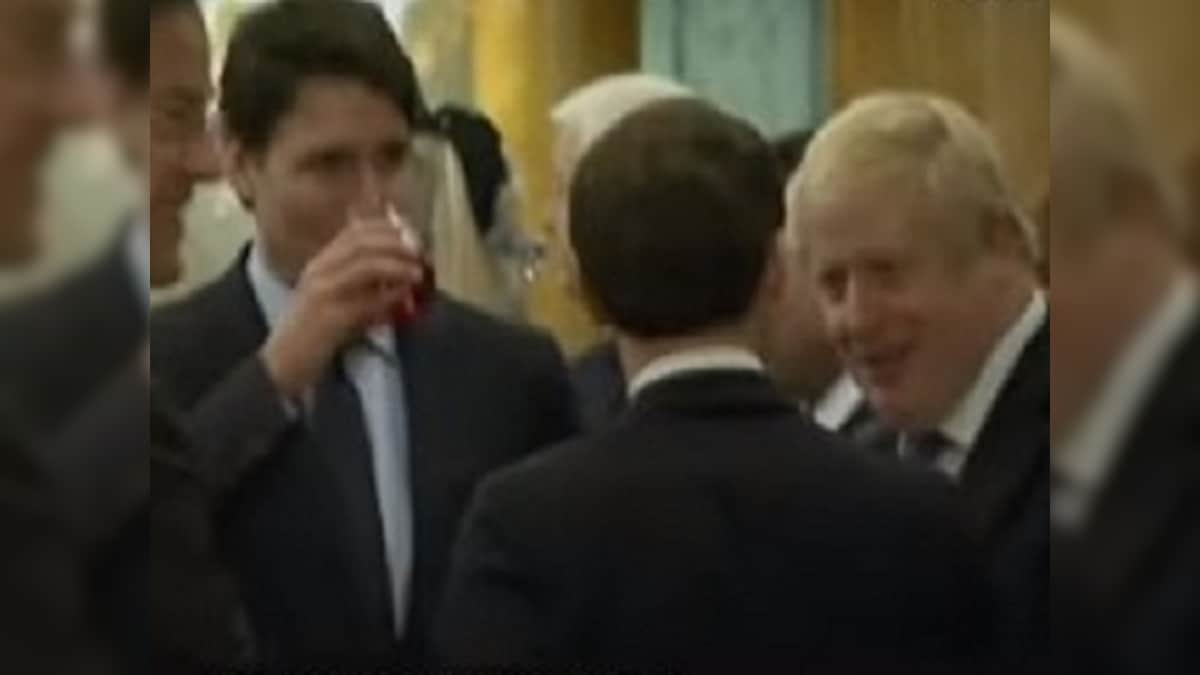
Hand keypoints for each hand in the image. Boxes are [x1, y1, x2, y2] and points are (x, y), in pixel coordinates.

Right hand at [259, 223, 423, 399]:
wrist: (284, 363)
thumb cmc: (315, 333)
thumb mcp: (336, 298)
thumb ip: (363, 283)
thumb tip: (402, 274)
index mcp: (321, 263)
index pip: (355, 231)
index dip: (387, 229)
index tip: (412, 235)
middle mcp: (319, 271)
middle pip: (363, 243)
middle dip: (397, 244)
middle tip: (421, 253)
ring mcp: (322, 293)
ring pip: (365, 265)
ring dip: (397, 266)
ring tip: (418, 274)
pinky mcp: (329, 319)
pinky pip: (365, 302)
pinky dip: (388, 298)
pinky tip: (404, 299)